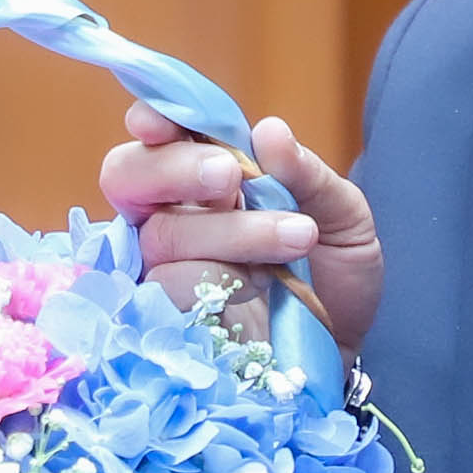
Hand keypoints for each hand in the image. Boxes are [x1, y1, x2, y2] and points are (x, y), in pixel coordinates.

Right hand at [100, 106, 381, 353]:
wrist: (343, 353)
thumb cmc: (334, 280)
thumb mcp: (344, 218)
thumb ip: (307, 175)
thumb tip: (268, 131)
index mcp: (211, 179)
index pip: (162, 136)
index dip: (153, 118)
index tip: (160, 122)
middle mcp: (177, 216)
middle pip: (128, 175)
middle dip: (174, 167)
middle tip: (230, 177)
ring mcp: (166, 269)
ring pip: (163, 233)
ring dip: (233, 230)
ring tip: (299, 237)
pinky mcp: (166, 319)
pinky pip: (168, 288)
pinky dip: (220, 280)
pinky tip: (265, 285)